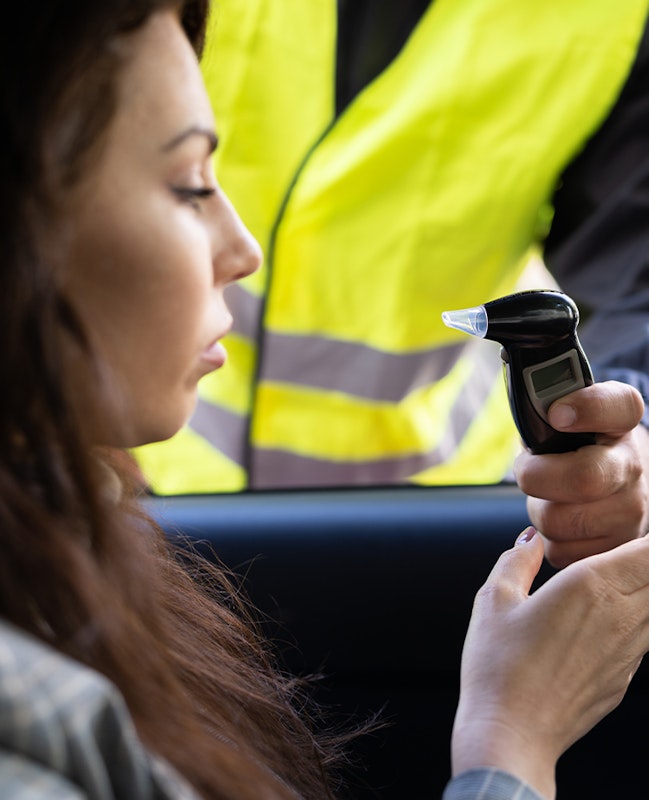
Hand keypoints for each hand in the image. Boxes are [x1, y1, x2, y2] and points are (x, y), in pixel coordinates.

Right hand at [451, 528, 648, 798]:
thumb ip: (516, 560)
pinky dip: (639, 619)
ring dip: (644, 588)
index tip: (637, 527)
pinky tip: (608, 618)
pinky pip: (645, 638)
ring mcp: (629, 652)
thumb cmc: (498, 665)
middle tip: (629, 550)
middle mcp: (621, 616)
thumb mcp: (495, 599)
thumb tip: (530, 540)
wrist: (511, 734)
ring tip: (620, 579)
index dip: (647, 536)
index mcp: (591, 586)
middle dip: (646, 559)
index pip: (648, 550)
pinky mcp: (624, 679)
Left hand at [513, 381, 648, 566]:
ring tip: (550, 496)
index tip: (558, 413)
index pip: (617, 406)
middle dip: (537, 476)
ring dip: (540, 510)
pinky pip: (561, 551)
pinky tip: (562, 520)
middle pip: (581, 478)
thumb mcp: (570, 413)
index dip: (587, 408)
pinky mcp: (615, 548)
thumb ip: (546, 402)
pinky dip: (549, 539)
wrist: (619, 478)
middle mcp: (633, 466)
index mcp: (621, 422)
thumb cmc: (580, 444)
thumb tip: (523, 406)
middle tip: (530, 470)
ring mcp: (631, 511)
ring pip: (560, 521)